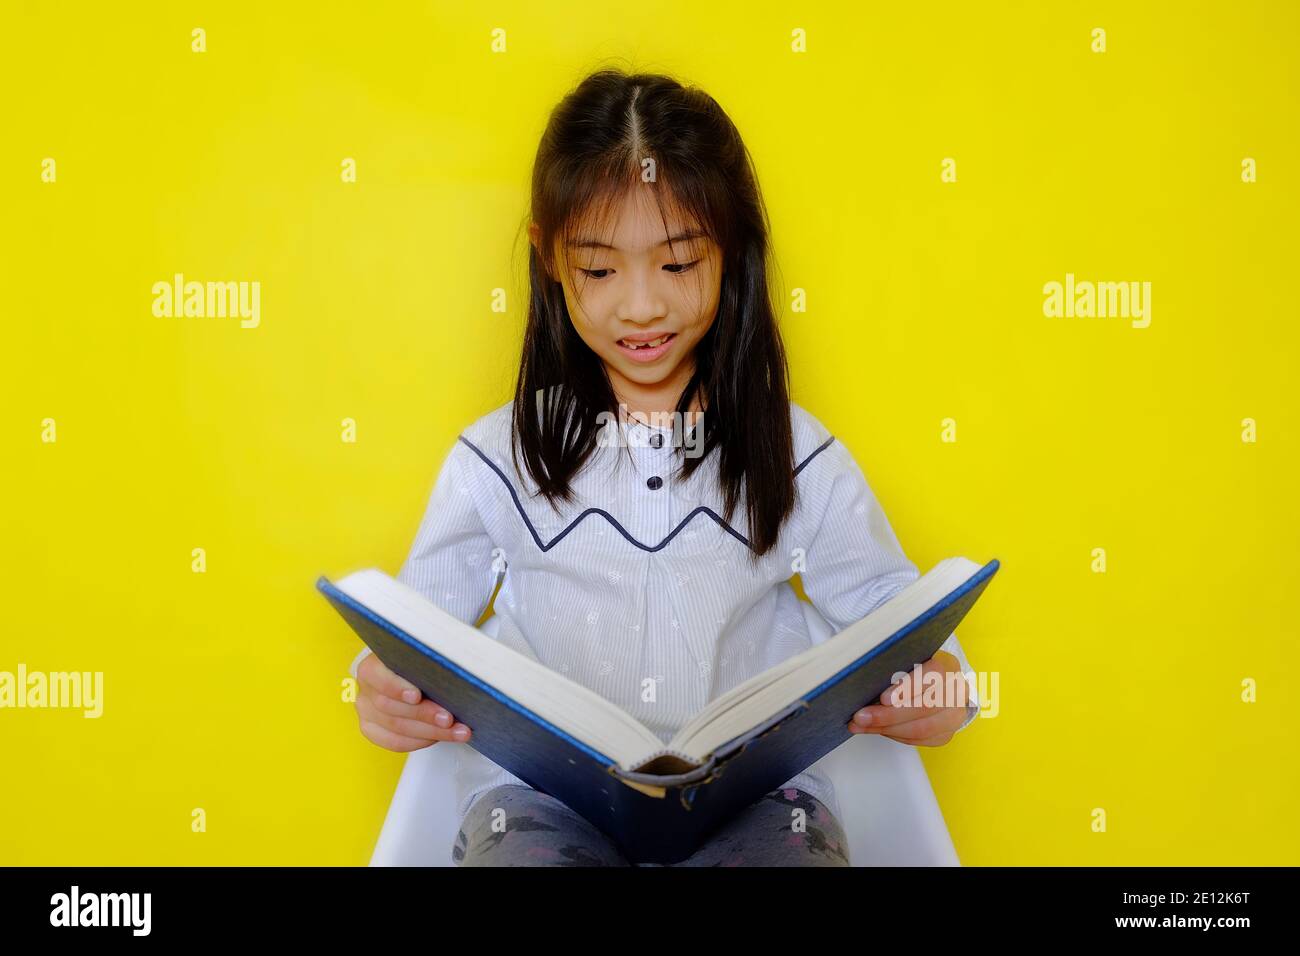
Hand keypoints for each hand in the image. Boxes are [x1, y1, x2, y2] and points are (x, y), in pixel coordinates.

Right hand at [355, 652, 472, 751]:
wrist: (408, 675)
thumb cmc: (419, 662)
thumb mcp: (423, 655)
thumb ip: (430, 659)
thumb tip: (452, 667)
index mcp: (373, 664)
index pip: (375, 675)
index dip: (396, 687)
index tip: (417, 696)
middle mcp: (366, 688)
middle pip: (390, 706)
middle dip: (424, 714)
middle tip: (448, 718)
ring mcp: (367, 711)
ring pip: (396, 727)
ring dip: (431, 731)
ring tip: (456, 731)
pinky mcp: (373, 729)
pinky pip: (395, 742)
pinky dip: (421, 741)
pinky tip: (440, 738)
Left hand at [847, 650, 969, 746]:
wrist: (936, 683)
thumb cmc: (915, 668)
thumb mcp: (906, 659)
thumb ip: (893, 667)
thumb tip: (864, 681)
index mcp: (947, 665)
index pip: (933, 675)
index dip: (908, 688)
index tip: (884, 698)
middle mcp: (956, 691)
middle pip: (925, 707)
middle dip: (888, 715)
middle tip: (861, 716)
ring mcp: (954, 715)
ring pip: (922, 728)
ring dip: (887, 728)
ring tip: (862, 725)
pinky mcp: (946, 733)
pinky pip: (919, 740)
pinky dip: (895, 735)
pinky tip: (877, 729)